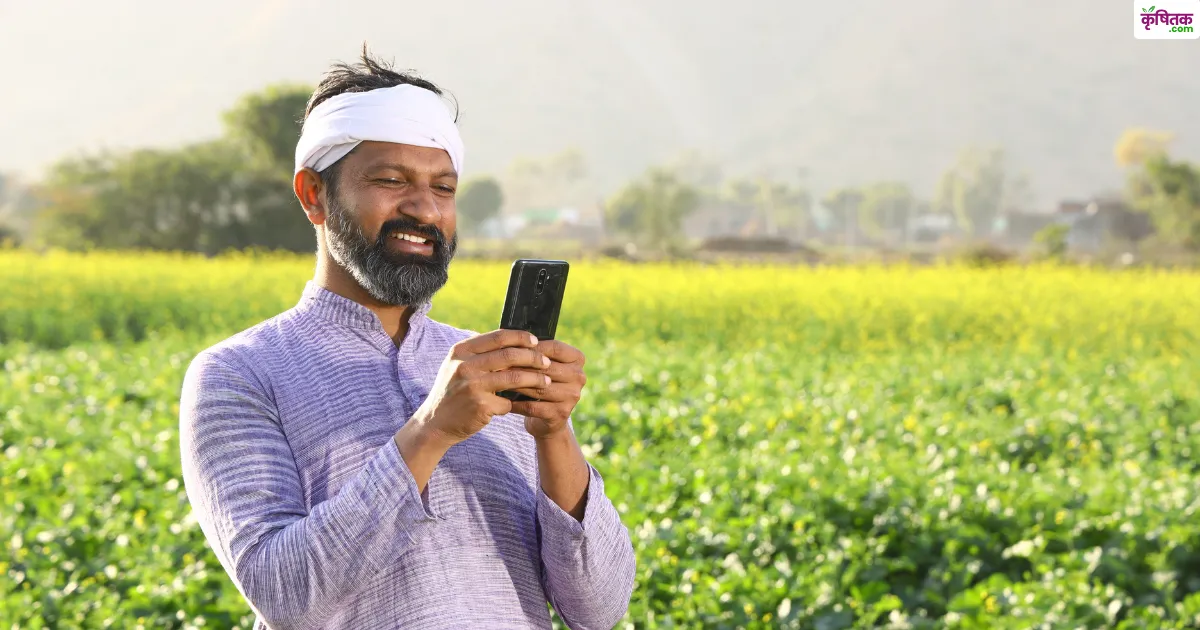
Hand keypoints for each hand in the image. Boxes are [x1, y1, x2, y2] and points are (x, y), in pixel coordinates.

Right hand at [408, 329, 551, 445]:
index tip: (536, 342)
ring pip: (515, 377)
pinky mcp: (480, 406)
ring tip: (547, 381)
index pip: (498, 337)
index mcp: (461, 351)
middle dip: (534, 358)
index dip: (521, 337)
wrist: (435, 423)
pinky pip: (508, 402)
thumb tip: (515, 341)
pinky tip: (520, 405)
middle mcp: (465, 366)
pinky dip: (515, 404)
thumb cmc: (454, 392)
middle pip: (510, 355)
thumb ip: (480, 354)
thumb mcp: (458, 366)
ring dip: (535, 379)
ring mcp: (472, 386)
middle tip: (547, 363)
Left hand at [506, 340, 586, 439]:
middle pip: (546, 368)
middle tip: (499, 364)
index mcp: (578, 359)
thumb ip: (536, 353)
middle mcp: (579, 377)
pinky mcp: (562, 414)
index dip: (533, 347)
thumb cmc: (542, 383)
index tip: (511, 347)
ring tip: (498, 381)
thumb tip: (513, 341)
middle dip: (520, 366)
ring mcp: (572, 396)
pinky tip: (502, 400)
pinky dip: (516, 404)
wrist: (548, 418)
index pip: (555, 348)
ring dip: (516, 384)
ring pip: (538, 387)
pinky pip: (533, 407)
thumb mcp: (544, 365)